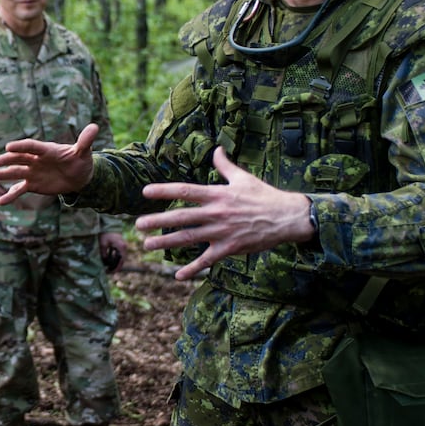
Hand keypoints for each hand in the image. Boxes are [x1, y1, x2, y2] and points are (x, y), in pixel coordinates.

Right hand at [0, 123, 98, 204]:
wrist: (78, 176)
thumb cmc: (80, 160)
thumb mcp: (84, 152)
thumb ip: (85, 141)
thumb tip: (95, 127)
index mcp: (46, 150)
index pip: (31, 147)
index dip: (21, 147)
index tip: (9, 147)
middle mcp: (35, 160)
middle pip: (18, 159)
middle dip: (6, 160)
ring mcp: (32, 172)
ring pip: (14, 172)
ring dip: (1, 175)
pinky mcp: (32, 184)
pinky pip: (19, 190)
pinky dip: (10, 195)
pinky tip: (0, 201)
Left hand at [99, 231, 126, 271]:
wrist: (108, 225)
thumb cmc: (105, 234)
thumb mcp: (103, 244)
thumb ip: (104, 254)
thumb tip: (104, 263)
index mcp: (121, 247)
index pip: (121, 261)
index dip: (116, 269)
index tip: (109, 272)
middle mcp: (124, 248)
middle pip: (122, 261)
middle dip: (115, 267)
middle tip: (107, 272)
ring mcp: (124, 247)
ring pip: (121, 259)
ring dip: (115, 264)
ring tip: (107, 268)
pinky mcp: (121, 246)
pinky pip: (120, 255)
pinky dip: (115, 259)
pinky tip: (109, 262)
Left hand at [135, 148, 314, 280]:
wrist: (287, 218)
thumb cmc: (264, 196)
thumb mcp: (244, 177)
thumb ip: (225, 165)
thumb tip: (217, 149)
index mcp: (218, 195)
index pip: (186, 191)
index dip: (165, 191)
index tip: (145, 191)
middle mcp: (216, 214)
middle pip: (182, 217)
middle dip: (158, 221)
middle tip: (138, 225)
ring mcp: (222, 233)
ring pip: (189, 239)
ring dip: (166, 243)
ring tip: (147, 245)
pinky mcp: (229, 249)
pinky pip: (207, 261)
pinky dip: (192, 269)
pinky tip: (177, 276)